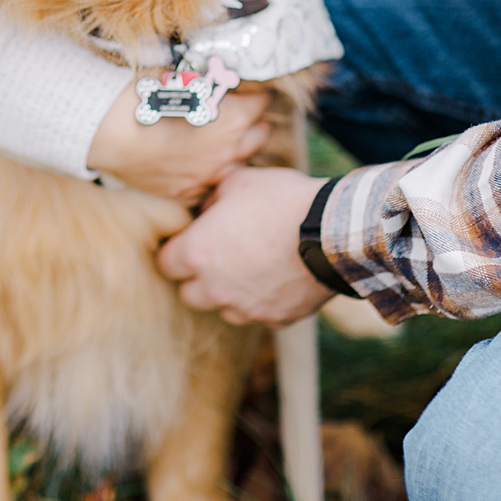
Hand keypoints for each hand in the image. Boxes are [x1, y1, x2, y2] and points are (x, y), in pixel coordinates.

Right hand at [86, 80, 272, 204]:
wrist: (106, 134)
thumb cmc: (138, 97)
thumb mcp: (174, 74)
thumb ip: (200, 78)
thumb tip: (207, 73)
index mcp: (232, 118)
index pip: (261, 103)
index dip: (253, 93)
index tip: (244, 89)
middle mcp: (228, 150)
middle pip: (258, 135)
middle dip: (252, 122)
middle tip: (239, 113)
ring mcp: (208, 175)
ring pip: (239, 165)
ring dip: (235, 151)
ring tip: (221, 140)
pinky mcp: (186, 191)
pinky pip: (209, 185)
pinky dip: (208, 174)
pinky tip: (197, 163)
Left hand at [157, 166, 336, 325]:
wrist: (334, 230)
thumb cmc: (280, 199)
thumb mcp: (236, 182)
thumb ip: (211, 200)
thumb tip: (206, 210)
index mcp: (197, 254)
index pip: (166, 264)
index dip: (176, 252)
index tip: (188, 242)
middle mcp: (216, 288)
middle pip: (190, 295)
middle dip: (198, 278)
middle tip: (217, 257)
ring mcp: (249, 308)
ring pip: (226, 310)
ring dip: (231, 294)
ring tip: (252, 268)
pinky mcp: (280, 318)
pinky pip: (263, 316)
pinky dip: (266, 302)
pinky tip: (280, 279)